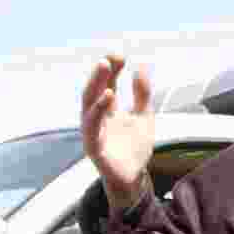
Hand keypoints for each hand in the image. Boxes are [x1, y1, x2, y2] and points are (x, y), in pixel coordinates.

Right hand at [82, 55, 154, 209]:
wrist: (134, 179)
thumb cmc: (135, 148)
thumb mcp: (144, 117)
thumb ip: (142, 95)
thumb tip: (142, 67)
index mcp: (107, 110)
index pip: (106, 84)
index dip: (112, 70)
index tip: (120, 55)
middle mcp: (96, 118)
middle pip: (94, 91)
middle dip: (100, 72)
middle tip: (108, 56)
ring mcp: (92, 131)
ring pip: (89, 104)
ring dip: (96, 84)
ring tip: (105, 66)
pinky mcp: (93, 146)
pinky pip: (93, 125)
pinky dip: (98, 109)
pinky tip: (109, 95)